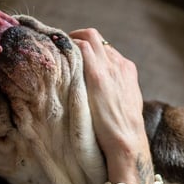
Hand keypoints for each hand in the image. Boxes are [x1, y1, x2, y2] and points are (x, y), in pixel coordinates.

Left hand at [71, 29, 160, 183]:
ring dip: (70, 40)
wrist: (127, 145)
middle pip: (97, 39)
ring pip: (89, 37)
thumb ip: (112, 96)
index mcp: (128, 72)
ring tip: (54, 49)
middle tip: (60, 49)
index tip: (73, 57)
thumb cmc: (121, 135)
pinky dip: (68, 44)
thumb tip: (95, 98)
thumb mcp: (122, 109)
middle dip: (78, 39)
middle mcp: (121, 65)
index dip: (89, 51)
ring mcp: (110, 68)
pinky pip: (82, 46)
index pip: (106, 50)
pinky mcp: (97, 75)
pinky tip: (56, 52)